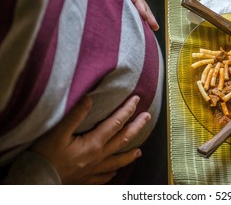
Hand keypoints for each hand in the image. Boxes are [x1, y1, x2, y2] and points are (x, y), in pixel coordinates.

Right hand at [31, 95, 150, 183]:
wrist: (35, 180)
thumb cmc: (45, 155)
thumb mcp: (57, 132)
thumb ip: (75, 115)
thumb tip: (90, 98)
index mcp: (94, 143)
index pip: (116, 123)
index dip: (127, 110)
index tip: (137, 100)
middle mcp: (98, 157)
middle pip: (123, 140)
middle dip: (136, 127)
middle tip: (147, 117)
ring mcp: (93, 170)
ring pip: (117, 161)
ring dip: (129, 154)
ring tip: (139, 151)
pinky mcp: (86, 180)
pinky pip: (104, 177)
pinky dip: (111, 173)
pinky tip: (114, 172)